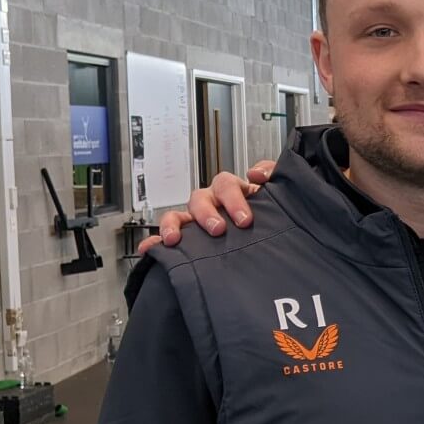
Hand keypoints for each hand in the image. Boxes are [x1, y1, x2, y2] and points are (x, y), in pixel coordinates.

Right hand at [134, 161, 276, 252]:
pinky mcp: (185, 238)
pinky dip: (154, 242)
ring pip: (177, 215)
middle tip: (218, 230)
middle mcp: (211, 203)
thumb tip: (256, 174)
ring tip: (174, 240)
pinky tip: (149, 249)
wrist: (268, 239)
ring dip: (174, 225)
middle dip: (207, 214)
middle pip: (200, 198)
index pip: (227, 184)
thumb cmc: (267, 213)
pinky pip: (164, 237)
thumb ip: (271, 176)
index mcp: (233, 191)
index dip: (234, 198)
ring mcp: (195, 220)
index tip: (244, 219)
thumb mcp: (274, 194)